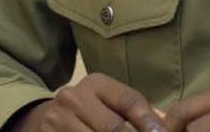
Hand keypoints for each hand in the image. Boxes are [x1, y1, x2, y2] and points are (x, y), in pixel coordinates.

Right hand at [6, 73, 167, 131]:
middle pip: (113, 126)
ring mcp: (58, 119)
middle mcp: (74, 96)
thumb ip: (136, 111)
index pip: (129, 101)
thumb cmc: (88, 111)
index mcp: (95, 83)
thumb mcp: (108, 103)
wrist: (42, 120)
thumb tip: (166, 123)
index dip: (149, 121)